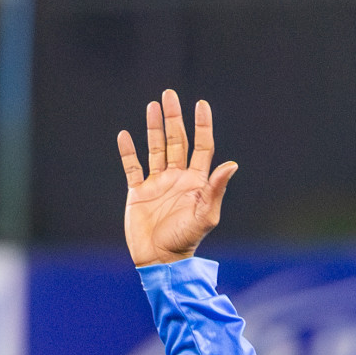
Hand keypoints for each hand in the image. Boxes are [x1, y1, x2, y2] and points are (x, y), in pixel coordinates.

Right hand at [117, 89, 238, 266]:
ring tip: (153, 106)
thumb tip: (231, 164)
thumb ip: (216, 189)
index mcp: (196, 182)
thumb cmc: (186, 241)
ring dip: (154, 127)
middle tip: (169, 95)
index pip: (201, 147)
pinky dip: (128, 152)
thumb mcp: (205, 215)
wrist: (160, 259)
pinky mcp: (138, 192)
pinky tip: (125, 135)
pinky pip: (132, 167)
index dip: (202, 126)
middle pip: (176, 141)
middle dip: (174, 118)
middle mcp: (177, 178)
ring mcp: (157, 183)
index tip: (201, 104)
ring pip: (155, 149)